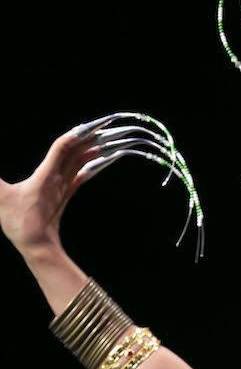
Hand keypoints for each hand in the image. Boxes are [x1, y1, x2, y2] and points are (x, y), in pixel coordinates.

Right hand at [0, 115, 113, 257]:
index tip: (87, 124)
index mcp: (46, 175)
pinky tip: (98, 159)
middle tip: (102, 122)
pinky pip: (82, 174)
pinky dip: (90, 164)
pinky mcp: (65, 195)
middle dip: (88, 136)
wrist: (39, 245)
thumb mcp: (0, 196)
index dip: (73, 134)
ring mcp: (64, 187)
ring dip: (91, 148)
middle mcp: (59, 178)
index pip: (62, 148)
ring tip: (104, 135)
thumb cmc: (19, 222)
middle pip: (76, 152)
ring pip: (81, 162)